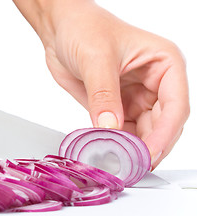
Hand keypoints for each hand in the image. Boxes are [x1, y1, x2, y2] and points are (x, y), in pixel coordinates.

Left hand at [14, 0, 189, 168]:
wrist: (61, 29)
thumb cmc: (83, 28)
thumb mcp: (96, 58)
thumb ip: (104, 94)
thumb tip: (110, 127)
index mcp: (164, 64)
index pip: (175, 105)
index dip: (165, 134)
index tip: (149, 153)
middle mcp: (155, 83)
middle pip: (163, 124)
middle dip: (149, 146)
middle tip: (132, 166)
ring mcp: (136, 96)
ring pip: (143, 132)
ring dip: (132, 149)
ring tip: (119, 163)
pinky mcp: (116, 106)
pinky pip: (122, 132)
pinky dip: (117, 144)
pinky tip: (108, 152)